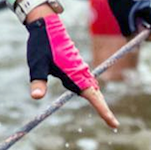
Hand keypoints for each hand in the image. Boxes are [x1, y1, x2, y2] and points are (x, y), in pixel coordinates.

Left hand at [25, 14, 117, 129]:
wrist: (46, 25)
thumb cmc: (42, 44)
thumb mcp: (37, 65)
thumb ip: (38, 81)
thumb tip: (36, 97)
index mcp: (74, 73)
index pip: (92, 96)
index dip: (103, 110)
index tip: (114, 123)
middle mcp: (80, 71)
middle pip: (95, 94)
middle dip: (103, 109)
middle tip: (114, 124)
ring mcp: (78, 67)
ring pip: (91, 86)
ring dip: (98, 100)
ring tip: (106, 114)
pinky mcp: (75, 64)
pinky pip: (86, 80)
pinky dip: (91, 90)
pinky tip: (92, 93)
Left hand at [86, 0, 150, 40]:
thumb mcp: (124, 19)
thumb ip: (130, 34)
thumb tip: (133, 47)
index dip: (150, 38)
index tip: (138, 31)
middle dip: (147, 32)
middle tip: (134, 25)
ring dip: (144, 26)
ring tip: (132, 19)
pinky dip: (144, 20)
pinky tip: (133, 15)